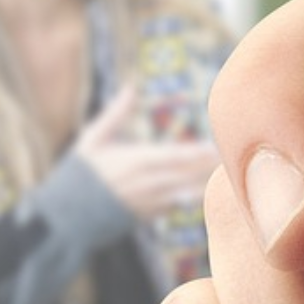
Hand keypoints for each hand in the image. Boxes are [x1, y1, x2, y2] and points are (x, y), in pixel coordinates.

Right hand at [78, 85, 221, 219]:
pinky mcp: (149, 215)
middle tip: (237, 156)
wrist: (66, 217)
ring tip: (231, 174)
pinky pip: (178, 206)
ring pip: (189, 192)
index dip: (203, 152)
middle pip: (191, 174)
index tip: (220, 144)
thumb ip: (115, 114)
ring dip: (209, 183)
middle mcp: (150, 183)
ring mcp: (151, 202)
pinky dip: (194, 198)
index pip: (180, 156)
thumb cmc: (79, 174)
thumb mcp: (93, 139)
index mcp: (138, 161)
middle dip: (214, 166)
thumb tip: (131, 86)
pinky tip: (209, 191)